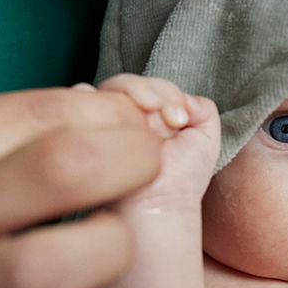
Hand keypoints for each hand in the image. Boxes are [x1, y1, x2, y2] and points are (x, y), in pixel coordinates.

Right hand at [95, 73, 220, 215]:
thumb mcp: (206, 137)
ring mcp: (107, 121)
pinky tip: (116, 120)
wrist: (162, 206)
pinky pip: (81, 98)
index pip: (154, 85)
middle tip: (170, 120)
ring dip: (132, 95)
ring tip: (150, 122)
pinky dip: (94, 98)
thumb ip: (202, 106)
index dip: (168, 93)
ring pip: (111, 87)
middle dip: (153, 92)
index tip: (181, 120)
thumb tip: (182, 95)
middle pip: (131, 82)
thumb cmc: (182, 179)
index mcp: (153, 113)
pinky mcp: (86, 128)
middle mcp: (128, 114)